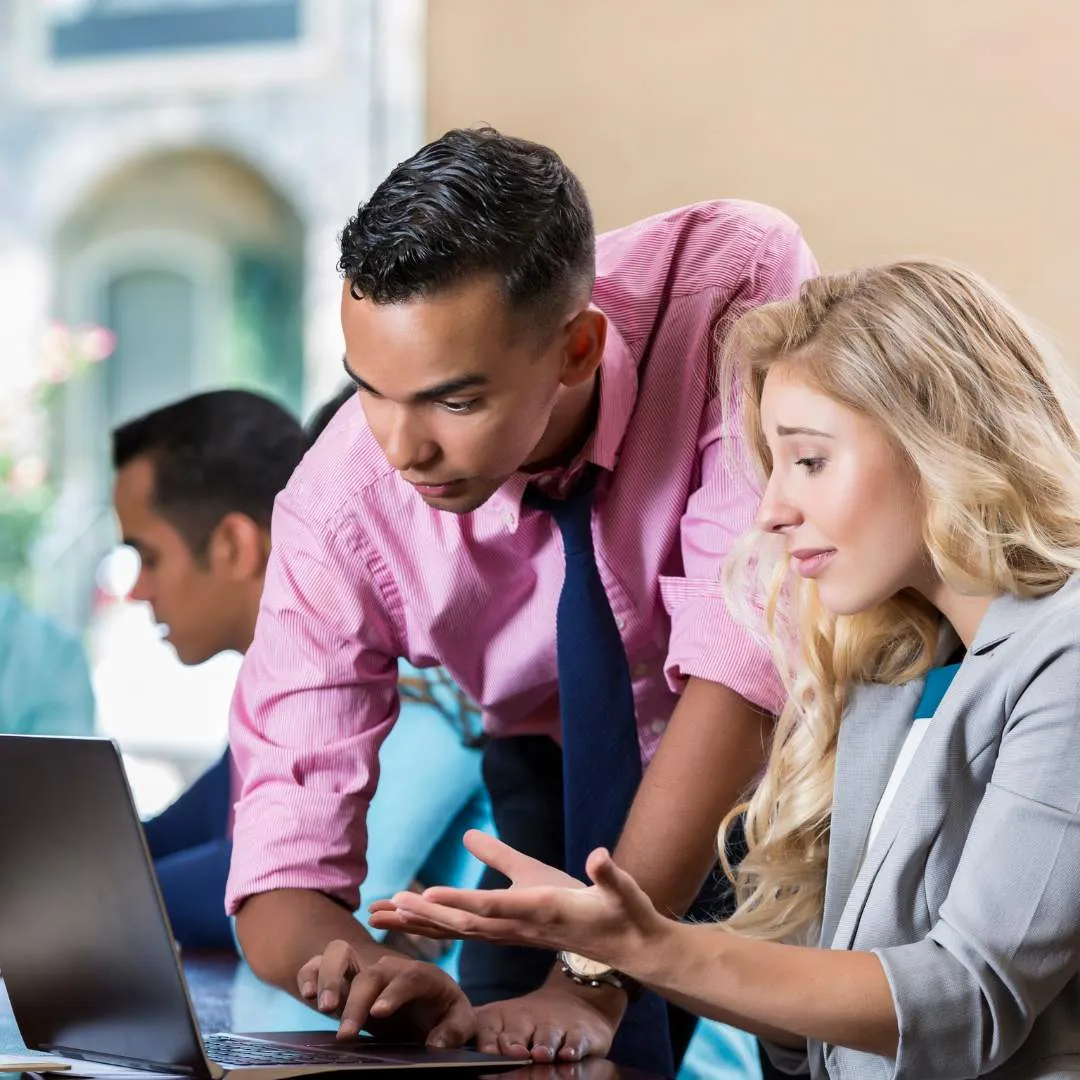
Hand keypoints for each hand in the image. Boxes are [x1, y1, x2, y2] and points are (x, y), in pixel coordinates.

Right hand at [296, 940, 473, 1046]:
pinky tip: (305, 993)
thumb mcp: (460, 1021)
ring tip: (323, 1007)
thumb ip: (455, 1031)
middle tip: (347, 1034)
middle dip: (357, 1000)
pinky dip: (309, 972)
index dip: (394, 992)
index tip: (379, 1013)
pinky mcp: (342, 979)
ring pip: (341, 954)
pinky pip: (319, 964)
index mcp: (423, 976)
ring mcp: (364, 970)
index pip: (410, 977)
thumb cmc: (444, 1014)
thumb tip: (436, 1044)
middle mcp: (390, 968)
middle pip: (372, 972)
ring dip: (329, 976)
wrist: (426, 1007)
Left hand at [381, 838, 668, 976]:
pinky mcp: (509, 933)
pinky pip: (465, 930)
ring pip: (459, 930)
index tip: (426, 894)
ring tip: (382, 914)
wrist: (626, 947)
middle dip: (424, 915)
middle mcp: (521, 927)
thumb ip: (604, 870)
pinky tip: (411, 920)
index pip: (494, 906)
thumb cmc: (619, 910)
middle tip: (386, 905)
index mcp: (543, 910)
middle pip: (465, 922)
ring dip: (420, 923)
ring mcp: (513, 934)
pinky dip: (434, 926)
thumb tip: (599, 854)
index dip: (459, 900)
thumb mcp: (613, 886)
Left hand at [473, 984, 622, 1063]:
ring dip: (544, 1045)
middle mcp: (525, 1019)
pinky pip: (576, 1039)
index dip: (487, 1041)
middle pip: (517, 1032)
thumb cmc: (526, 1021)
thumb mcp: (499, 1022)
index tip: (485, 1053)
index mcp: (500, 1018)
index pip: (488, 1028)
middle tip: (513, 1053)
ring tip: (540, 1054)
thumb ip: (475, 1033)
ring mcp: (553, 1025)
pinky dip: (573, 1047)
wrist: (574, 1000)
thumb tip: (442, 1044)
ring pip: (547, 1035)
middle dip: (513, 1043)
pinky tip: (569, 1054)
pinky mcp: (580, 1032)